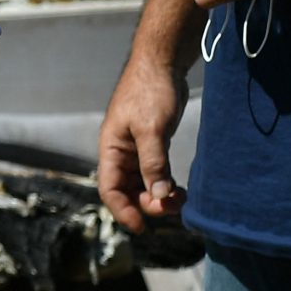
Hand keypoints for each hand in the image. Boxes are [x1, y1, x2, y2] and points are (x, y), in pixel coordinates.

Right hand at [95, 60, 188, 231]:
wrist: (162, 63)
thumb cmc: (150, 91)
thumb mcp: (151, 129)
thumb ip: (154, 163)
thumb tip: (159, 195)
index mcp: (111, 148)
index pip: (109, 188)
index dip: (122, 210)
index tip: (142, 227)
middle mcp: (120, 152)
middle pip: (127, 190)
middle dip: (148, 204)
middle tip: (173, 205)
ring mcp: (136, 149)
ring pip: (142, 184)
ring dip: (159, 196)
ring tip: (181, 199)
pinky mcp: (152, 144)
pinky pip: (155, 173)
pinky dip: (166, 185)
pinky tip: (180, 189)